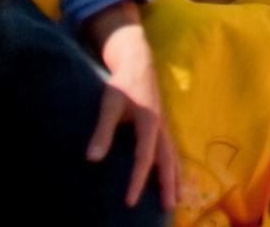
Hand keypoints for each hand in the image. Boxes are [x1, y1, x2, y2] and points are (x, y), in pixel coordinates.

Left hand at [88, 16, 178, 210]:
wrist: (137, 61)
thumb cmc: (122, 82)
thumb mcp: (109, 103)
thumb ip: (102, 131)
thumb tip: (92, 159)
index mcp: (149, 122)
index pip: (143, 158)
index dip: (137, 181)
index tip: (130, 202)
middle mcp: (161, 126)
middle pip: (167, 160)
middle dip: (167, 184)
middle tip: (169, 207)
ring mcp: (164, 125)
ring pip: (173, 155)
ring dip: (175, 177)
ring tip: (176, 198)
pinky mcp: (162, 124)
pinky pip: (171, 149)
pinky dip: (174, 165)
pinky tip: (172, 176)